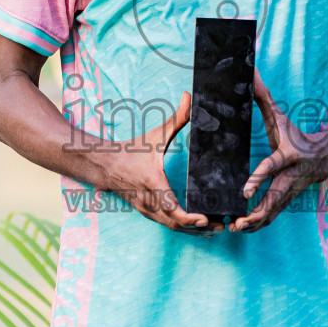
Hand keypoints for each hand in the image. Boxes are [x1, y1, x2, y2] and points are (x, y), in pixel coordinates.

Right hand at [102, 91, 210, 234]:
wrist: (105, 165)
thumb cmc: (133, 150)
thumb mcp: (155, 135)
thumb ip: (176, 118)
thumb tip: (190, 96)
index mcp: (153, 183)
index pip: (170, 207)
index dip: (188, 217)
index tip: (205, 218)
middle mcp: (149, 201)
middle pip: (176, 223)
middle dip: (199, 227)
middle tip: (222, 225)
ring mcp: (147, 210)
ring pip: (173, 227)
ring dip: (194, 230)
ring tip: (217, 228)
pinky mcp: (148, 213)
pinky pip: (168, 225)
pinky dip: (184, 228)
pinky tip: (201, 227)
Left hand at [232, 71, 327, 232]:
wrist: (326, 157)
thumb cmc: (295, 135)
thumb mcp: (281, 117)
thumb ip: (263, 97)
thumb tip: (249, 73)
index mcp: (288, 156)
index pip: (273, 167)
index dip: (260, 178)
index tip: (245, 191)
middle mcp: (290, 178)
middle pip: (274, 199)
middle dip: (257, 213)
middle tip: (237, 222)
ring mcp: (290, 193)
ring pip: (273, 213)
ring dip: (255, 224)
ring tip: (234, 228)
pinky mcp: (287, 202)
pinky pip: (273, 217)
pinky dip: (258, 226)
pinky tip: (241, 229)